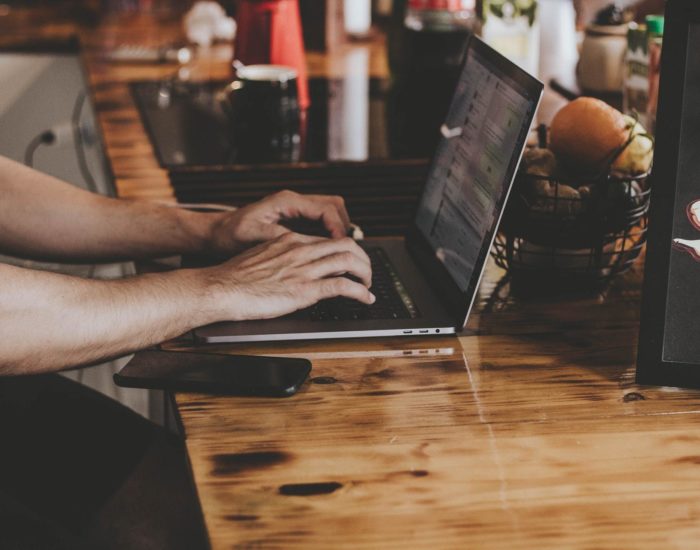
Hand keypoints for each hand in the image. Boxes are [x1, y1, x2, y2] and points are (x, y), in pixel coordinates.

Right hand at [204, 232, 374, 320]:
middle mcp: (300, 251)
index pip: (327, 240)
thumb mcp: (261, 257)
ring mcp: (304, 269)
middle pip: (346, 245)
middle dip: (363, 258)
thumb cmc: (234, 278)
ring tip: (369, 285)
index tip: (351, 261)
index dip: (346, 250)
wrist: (221, 288)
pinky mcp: (305, 290)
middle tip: (366, 272)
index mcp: (289, 241)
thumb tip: (292, 268)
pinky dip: (360, 292)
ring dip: (366, 274)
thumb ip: (281, 258)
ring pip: (349, 261)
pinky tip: (365, 298)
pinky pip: (343, 286)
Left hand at [207, 190, 351, 254]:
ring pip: (330, 213)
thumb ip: (280, 239)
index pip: (326, 209)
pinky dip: (328, 235)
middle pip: (335, 206)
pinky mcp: (293, 220)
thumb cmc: (229, 235)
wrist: (215, 234)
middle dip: (344, 227)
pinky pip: (320, 223)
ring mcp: (295, 210)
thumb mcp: (253, 237)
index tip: (343, 246)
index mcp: (286, 202)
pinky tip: (326, 253)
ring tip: (340, 253)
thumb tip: (306, 245)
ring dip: (338, 231)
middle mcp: (293, 202)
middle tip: (347, 250)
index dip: (338, 228)